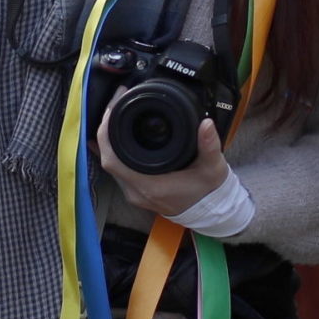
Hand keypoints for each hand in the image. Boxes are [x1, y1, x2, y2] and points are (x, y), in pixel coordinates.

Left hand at [95, 112, 229, 220]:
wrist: (210, 211)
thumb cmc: (208, 191)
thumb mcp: (212, 167)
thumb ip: (210, 145)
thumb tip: (206, 123)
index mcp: (150, 186)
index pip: (113, 161)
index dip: (106, 135)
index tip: (113, 110)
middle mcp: (137, 192)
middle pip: (108, 160)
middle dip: (106, 132)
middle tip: (115, 106)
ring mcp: (135, 194)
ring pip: (111, 165)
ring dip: (110, 142)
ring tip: (116, 115)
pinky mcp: (137, 192)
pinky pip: (118, 169)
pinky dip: (115, 152)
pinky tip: (113, 136)